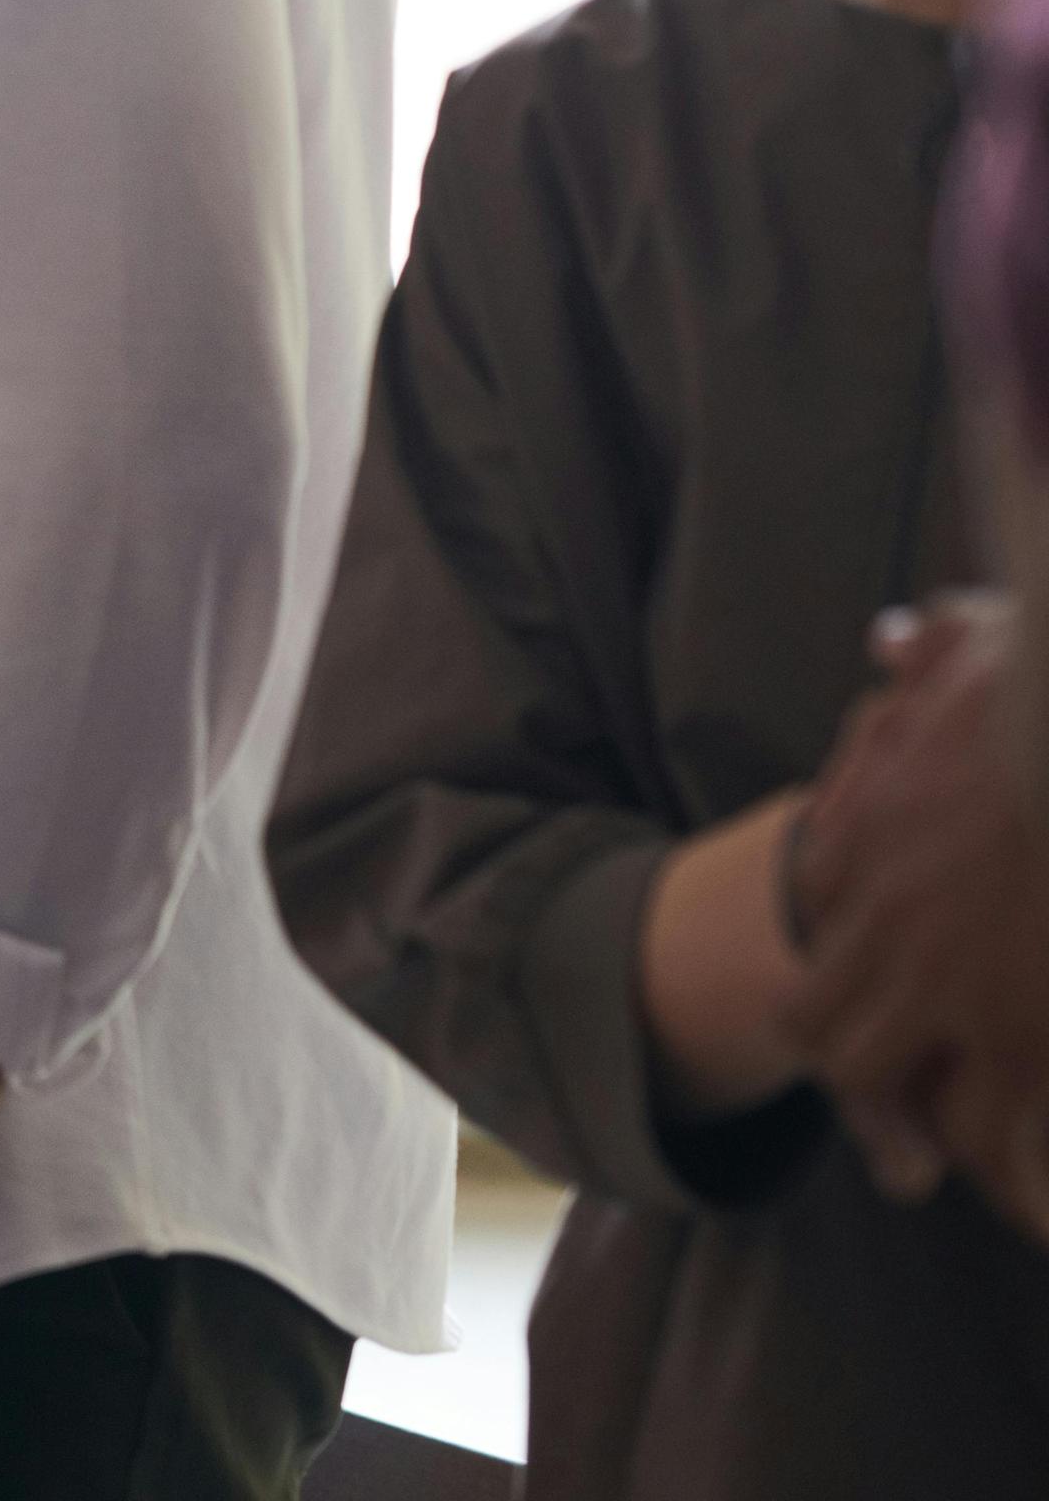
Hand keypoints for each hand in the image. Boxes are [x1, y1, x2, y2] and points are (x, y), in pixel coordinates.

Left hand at [788, 595, 1048, 1235]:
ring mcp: (953, 987)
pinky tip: (1032, 1209)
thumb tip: (892, 638)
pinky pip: (998, 1128)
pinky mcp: (1027, 1030)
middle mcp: (889, 925)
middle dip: (861, 1073)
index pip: (821, 911)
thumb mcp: (977, 647)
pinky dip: (1019, 1177)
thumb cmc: (1046, 683)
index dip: (846, 961)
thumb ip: (931, 655)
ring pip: (890, 1085)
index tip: (873, 995)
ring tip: (963, 1179)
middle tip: (897, 1126)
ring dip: (929, 1129)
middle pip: (830, 1026)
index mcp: (869, 840)